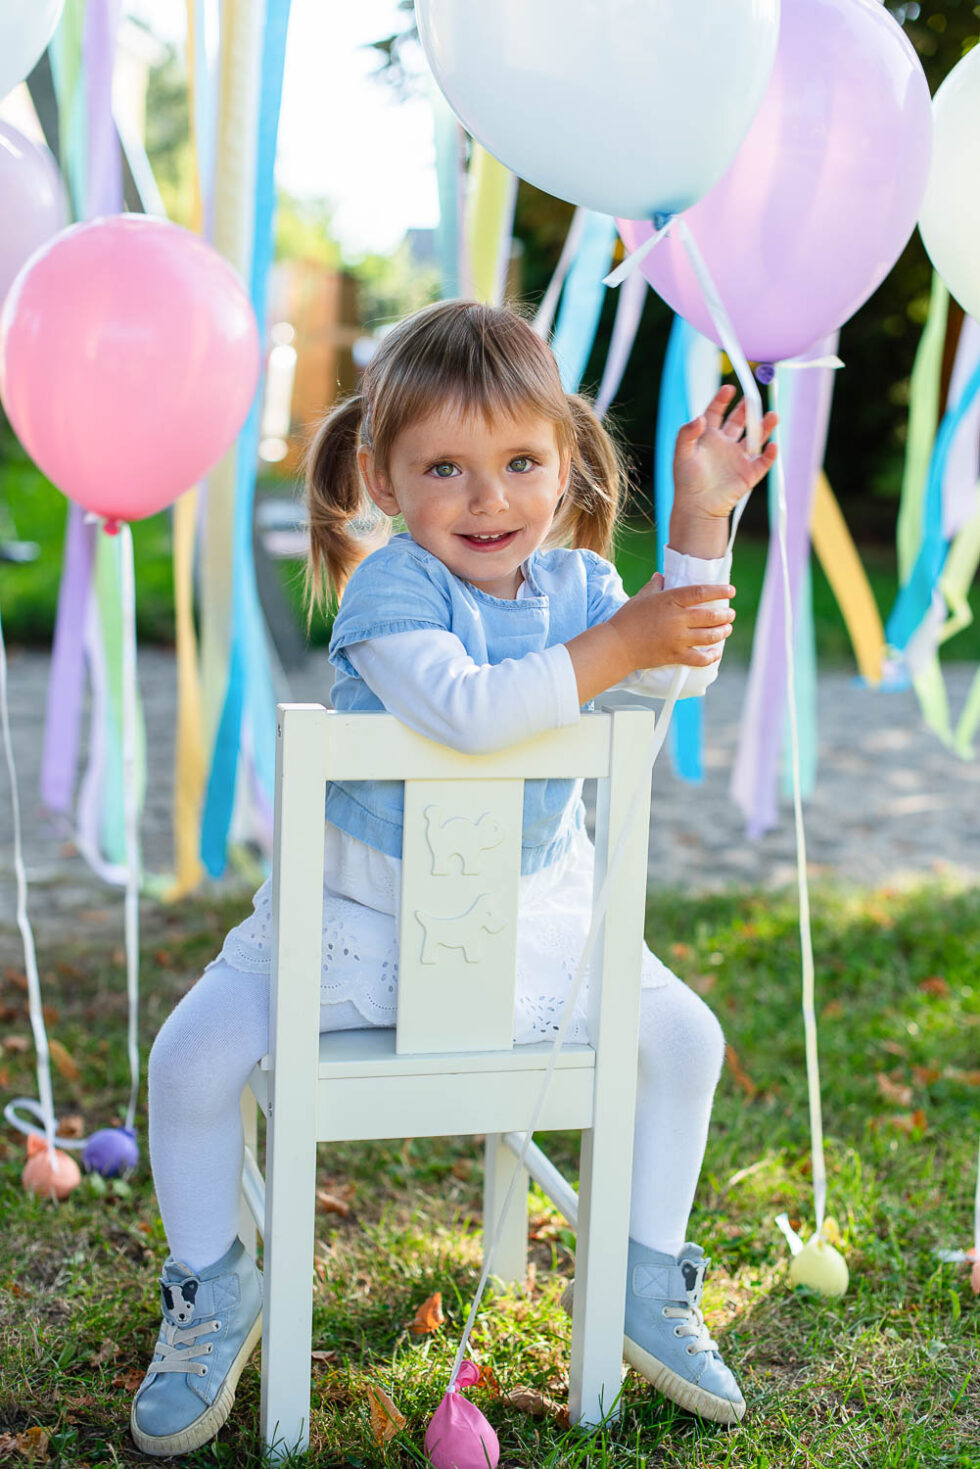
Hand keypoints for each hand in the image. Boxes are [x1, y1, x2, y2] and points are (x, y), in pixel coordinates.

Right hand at [609, 573, 734, 673]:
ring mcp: (678, 639)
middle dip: (725, 615)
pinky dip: (711, 656)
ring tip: (727, 629)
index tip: (731, 591)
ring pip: (710, 636)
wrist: (617, 646)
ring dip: (722, 632)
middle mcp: (678, 619)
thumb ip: (654, 586)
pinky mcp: (675, 656)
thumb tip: (660, 576)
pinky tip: (716, 652)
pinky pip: (700, 658)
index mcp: (670, 600)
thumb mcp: (640, 598)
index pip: (701, 592)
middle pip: (711, 616)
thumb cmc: (627, 619)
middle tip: (730, 614)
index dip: (719, 591)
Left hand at [672, 385, 777, 529]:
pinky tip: (771, 445)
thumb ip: (687, 434)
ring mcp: (738, 458)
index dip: (722, 399)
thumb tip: (699, 418)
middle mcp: (725, 444)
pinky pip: (763, 461)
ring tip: (773, 415)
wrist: (697, 508)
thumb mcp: (681, 454)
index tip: (729, 388)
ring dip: (765, 427)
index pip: (716, 412)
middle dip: (747, 409)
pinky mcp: (749, 473)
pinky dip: (769, 454)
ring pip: (755, 437)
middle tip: (753, 398)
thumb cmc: (686, 481)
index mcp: (708, 437)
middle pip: (739, 420)